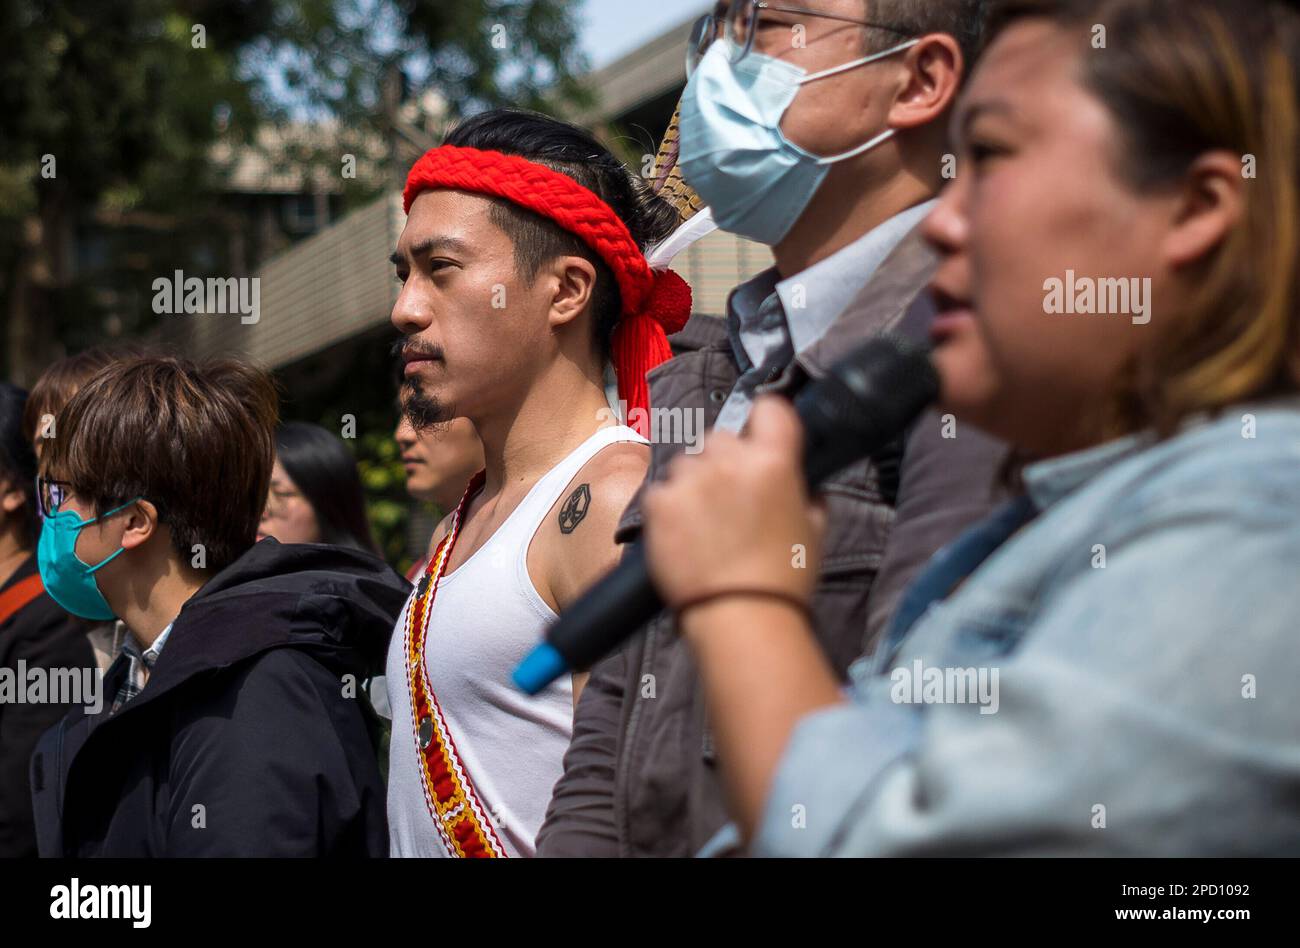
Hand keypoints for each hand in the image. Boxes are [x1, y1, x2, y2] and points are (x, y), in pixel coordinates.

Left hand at [642, 397, 824, 611]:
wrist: (740, 616)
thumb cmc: (784, 577)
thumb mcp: (815, 529)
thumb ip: (807, 493)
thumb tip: (803, 481)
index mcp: (774, 461)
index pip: (769, 408)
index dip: (767, 422)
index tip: (764, 437)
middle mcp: (729, 461)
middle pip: (721, 439)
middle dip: (726, 461)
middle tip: (732, 498)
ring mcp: (690, 480)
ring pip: (687, 464)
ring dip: (695, 484)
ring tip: (706, 523)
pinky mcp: (658, 503)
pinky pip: (662, 491)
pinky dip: (670, 508)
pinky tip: (684, 536)